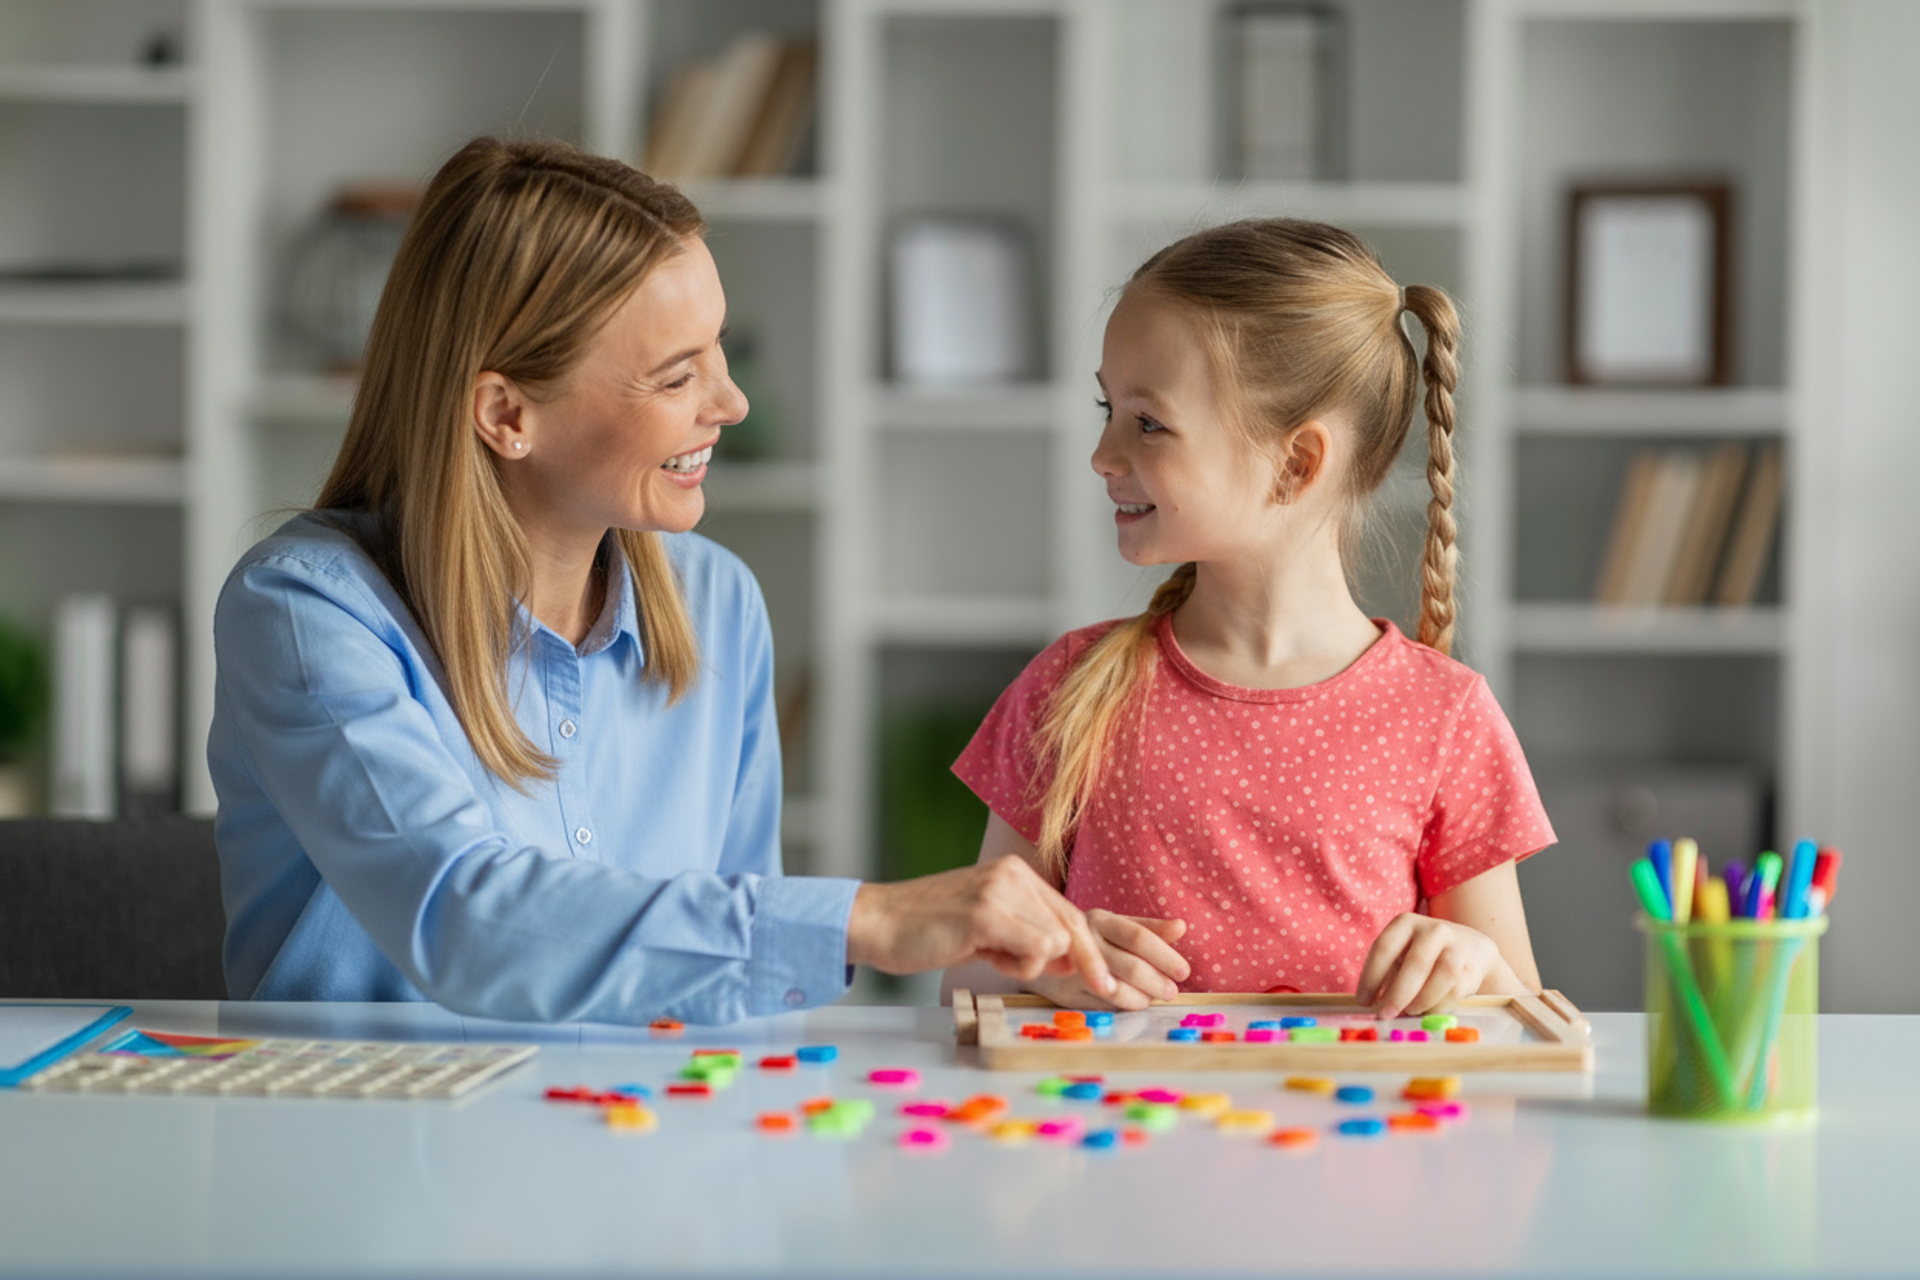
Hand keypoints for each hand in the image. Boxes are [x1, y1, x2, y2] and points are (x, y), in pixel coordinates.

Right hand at [847, 857, 1116, 997]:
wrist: (877, 923)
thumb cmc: (928, 930)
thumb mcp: (986, 928)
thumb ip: (1026, 936)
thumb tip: (1071, 960)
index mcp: (1014, 873)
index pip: (1069, 913)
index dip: (1091, 950)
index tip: (1107, 980)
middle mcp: (1012, 873)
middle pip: (1073, 925)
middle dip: (1091, 963)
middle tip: (1105, 991)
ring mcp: (1000, 889)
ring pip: (1056, 941)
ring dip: (1030, 965)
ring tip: (991, 957)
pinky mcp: (985, 911)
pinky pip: (1034, 950)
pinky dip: (1018, 966)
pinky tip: (984, 956)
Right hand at [1026, 911, 1189, 1010]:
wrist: (1044, 955)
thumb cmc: (1093, 939)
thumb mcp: (1117, 926)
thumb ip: (1150, 928)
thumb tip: (1181, 927)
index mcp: (1101, 920)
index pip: (1139, 938)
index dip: (1165, 956)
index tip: (1183, 971)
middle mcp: (1085, 942)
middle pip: (1131, 967)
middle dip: (1158, 983)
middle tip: (1171, 991)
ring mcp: (1073, 970)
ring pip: (1119, 990)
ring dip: (1144, 998)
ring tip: (1153, 997)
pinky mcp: (1067, 994)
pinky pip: (1105, 1005)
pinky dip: (1126, 1006)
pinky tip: (1133, 1001)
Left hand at [1355, 913, 1518, 1018]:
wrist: (1471, 948)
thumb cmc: (1424, 955)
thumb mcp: (1402, 954)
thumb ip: (1387, 975)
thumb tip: (1372, 1006)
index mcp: (1406, 923)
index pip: (1384, 948)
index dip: (1371, 977)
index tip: (1363, 1001)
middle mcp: (1433, 930)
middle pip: (1416, 963)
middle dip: (1398, 993)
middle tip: (1385, 1014)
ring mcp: (1457, 946)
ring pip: (1443, 974)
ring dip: (1423, 998)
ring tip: (1410, 1011)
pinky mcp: (1472, 967)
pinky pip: (1457, 989)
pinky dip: (1440, 1004)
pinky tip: (1429, 1010)